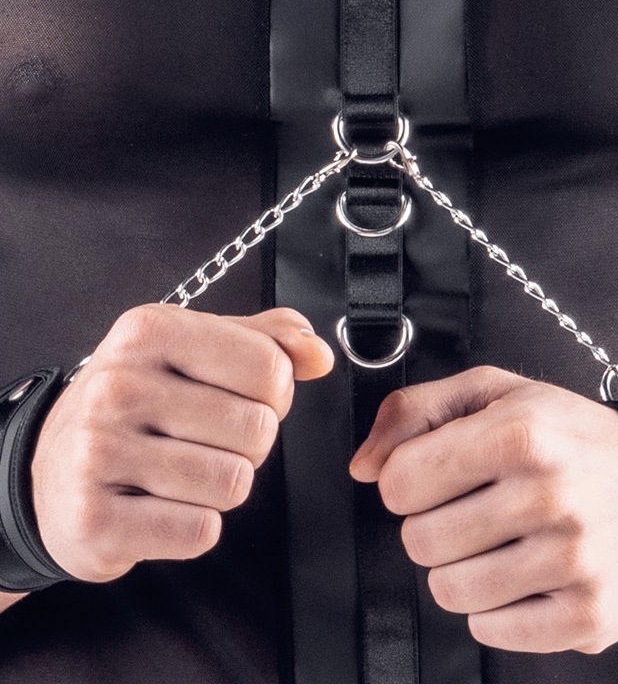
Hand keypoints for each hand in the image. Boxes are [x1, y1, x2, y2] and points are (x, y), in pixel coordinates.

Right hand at [32, 304, 332, 582]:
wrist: (54, 474)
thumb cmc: (139, 406)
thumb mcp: (194, 351)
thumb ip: (266, 341)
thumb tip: (320, 354)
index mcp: (148, 330)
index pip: (268, 367)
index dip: (273, 393)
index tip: (241, 397)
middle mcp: (117, 385)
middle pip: (257, 429)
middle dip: (248, 444)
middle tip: (204, 440)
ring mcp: (98, 453)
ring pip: (234, 484)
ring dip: (221, 486)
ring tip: (180, 471)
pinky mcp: (94, 520)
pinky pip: (200, 531)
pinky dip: (194, 526)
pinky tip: (159, 506)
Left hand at [350, 366, 617, 653]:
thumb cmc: (569, 436)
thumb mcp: (494, 392)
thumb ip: (415, 411)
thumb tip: (363, 465)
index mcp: (519, 433)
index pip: (399, 482)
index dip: (406, 480)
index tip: (435, 475)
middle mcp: (549, 495)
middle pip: (419, 541)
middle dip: (433, 524)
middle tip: (474, 508)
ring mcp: (572, 559)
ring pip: (448, 591)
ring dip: (461, 569)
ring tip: (500, 540)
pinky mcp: (588, 613)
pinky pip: (491, 632)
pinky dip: (496, 608)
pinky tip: (523, 573)